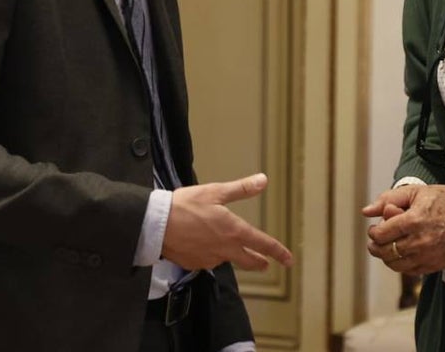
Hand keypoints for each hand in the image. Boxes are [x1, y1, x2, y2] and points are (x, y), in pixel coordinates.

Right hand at [162, 173, 293, 271]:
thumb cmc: (185, 206)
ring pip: (227, 259)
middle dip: (260, 262)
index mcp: (234, 231)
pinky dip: (210, 254)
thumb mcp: (215, 192)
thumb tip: (262, 180)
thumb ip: (241, 189)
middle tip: (265, 263)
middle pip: (250, 261)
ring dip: (231, 254)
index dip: (278, 252)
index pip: (263, 244)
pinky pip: (208, 260)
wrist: (156, 224)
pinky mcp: (195, 264)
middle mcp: (226, 250)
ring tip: (224, 244)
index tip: (288, 259)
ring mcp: (210, 259)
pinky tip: (201, 244)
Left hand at [361, 184, 444, 274]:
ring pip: (395, 265)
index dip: (373, 232)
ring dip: (386, 257)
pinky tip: (401, 255)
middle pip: (385, 251)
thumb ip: (388, 199)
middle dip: (376, 246)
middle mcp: (418, 242)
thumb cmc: (444, 202)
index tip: (375, 228)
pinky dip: (400, 265)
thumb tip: (366, 211)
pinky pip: (409, 272)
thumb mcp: (415, 192)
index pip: (381, 234)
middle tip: (376, 240)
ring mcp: (426, 256)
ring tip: (386, 248)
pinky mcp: (434, 266)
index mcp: (412, 221)